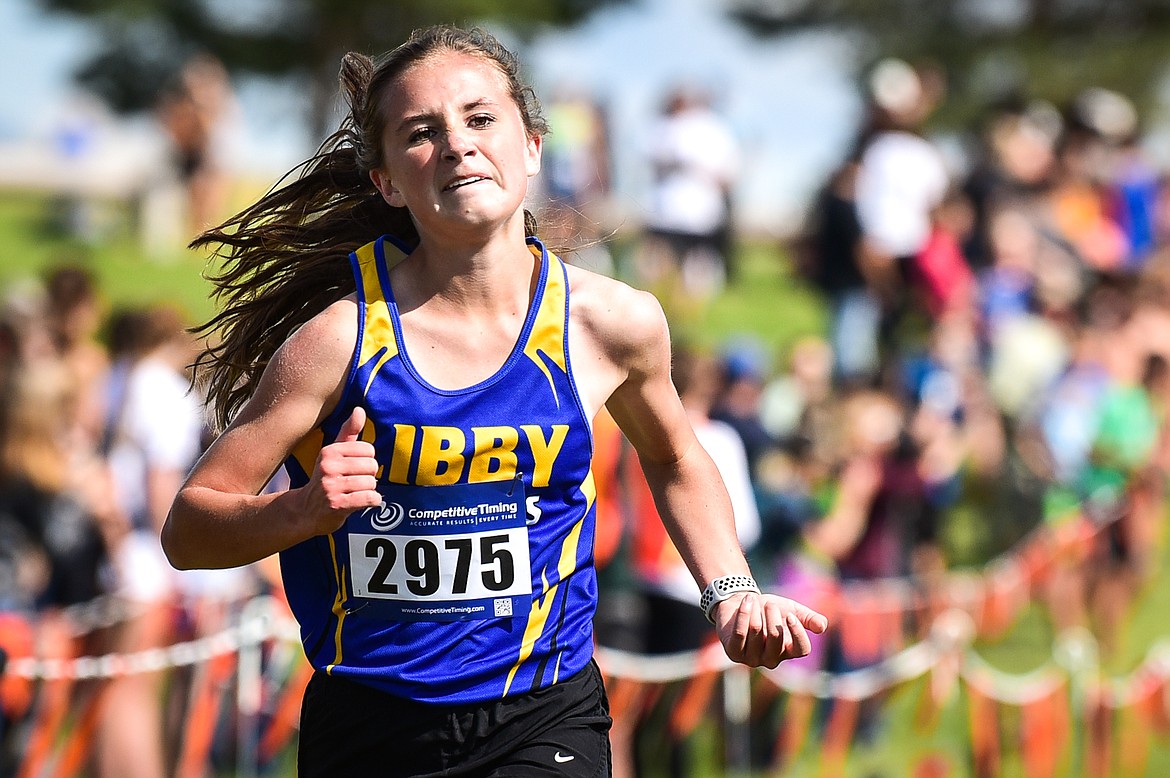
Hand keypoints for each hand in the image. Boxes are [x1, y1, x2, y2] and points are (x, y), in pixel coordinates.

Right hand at [302, 406, 380, 533]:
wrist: (305, 511)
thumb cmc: (325, 479)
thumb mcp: (333, 454)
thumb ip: (349, 432)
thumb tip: (360, 409)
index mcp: (329, 451)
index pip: (368, 449)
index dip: (366, 461)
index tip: (354, 469)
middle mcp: (328, 467)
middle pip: (372, 466)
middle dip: (369, 476)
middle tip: (355, 483)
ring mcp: (331, 486)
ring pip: (372, 483)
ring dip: (369, 490)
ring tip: (354, 493)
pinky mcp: (336, 505)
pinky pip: (370, 498)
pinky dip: (372, 502)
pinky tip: (361, 503)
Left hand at [714, 593, 827, 668]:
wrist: (739, 603)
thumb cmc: (767, 609)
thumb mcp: (791, 609)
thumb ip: (808, 618)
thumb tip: (822, 627)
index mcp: (789, 650)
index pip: (802, 649)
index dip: (798, 633)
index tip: (790, 615)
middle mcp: (772, 659)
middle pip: (777, 638)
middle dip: (772, 616)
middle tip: (769, 603)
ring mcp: (752, 659)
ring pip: (757, 633)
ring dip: (756, 612)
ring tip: (754, 601)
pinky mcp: (734, 653)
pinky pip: (740, 633)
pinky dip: (744, 614)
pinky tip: (747, 602)